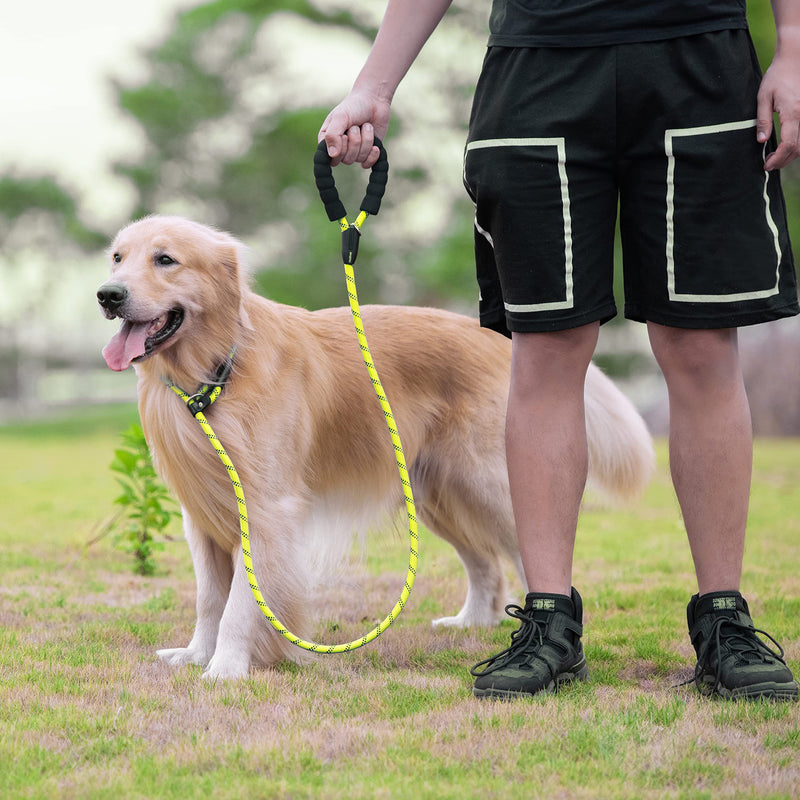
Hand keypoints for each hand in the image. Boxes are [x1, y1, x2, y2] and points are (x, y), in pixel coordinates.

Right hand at [318, 91, 391, 167]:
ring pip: (359, 158)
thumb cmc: (353, 107)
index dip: (340, 148)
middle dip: (355, 141)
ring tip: (365, 126)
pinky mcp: (367, 153)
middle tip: (356, 126)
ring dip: (366, 140)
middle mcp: (340, 149)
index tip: (344, 134)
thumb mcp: (340, 117)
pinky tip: (375, 146)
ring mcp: (354, 152)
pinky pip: (368, 163)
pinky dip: (373, 154)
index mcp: (328, 141)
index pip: (332, 159)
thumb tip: (333, 155)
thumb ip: (333, 135)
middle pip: (347, 159)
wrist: (374, 101)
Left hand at [757, 51, 799, 170]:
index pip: (789, 144)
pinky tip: (786, 146)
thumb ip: (763, 120)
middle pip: (798, 147)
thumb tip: (761, 140)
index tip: (767, 165)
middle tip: (769, 164)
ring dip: (791, 154)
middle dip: (784, 160)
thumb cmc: (777, 76)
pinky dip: (797, 144)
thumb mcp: (763, 97)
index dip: (778, 158)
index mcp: (793, 112)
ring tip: (776, 157)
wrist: (795, 59)